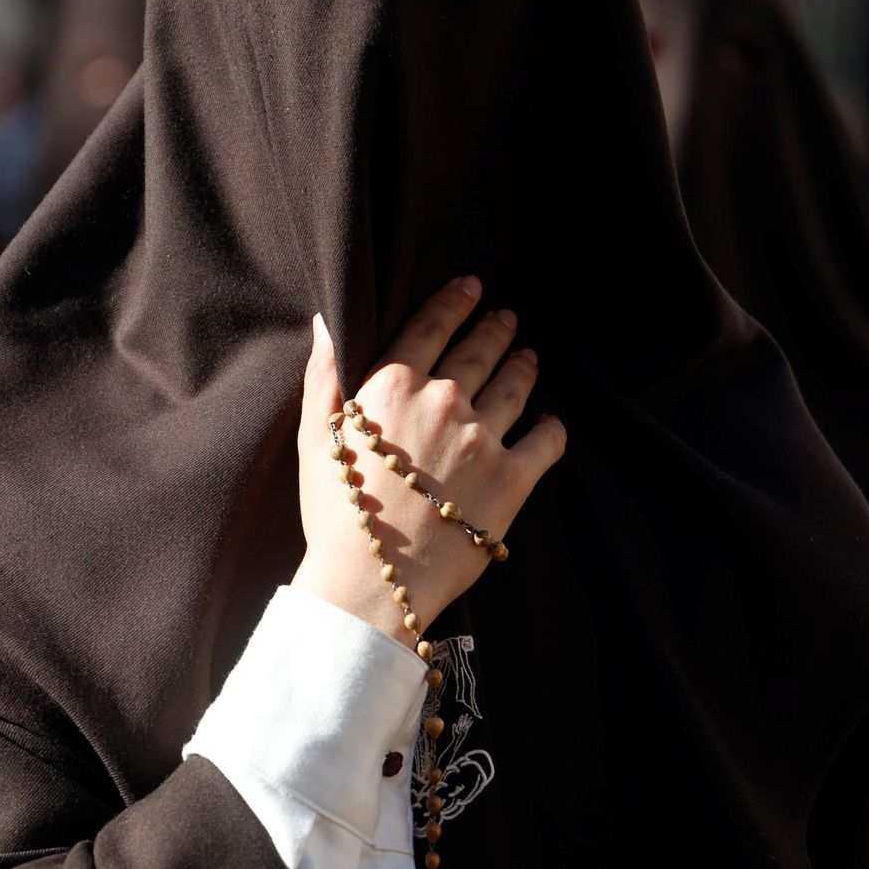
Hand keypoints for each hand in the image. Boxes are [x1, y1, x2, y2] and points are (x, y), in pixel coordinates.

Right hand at [291, 275, 566, 645]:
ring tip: (529, 358)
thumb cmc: (335, 512)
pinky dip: (553, 428)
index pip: (431, 327)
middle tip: (507, 319)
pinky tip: (552, 423)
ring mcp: (484, 438)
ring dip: (524, 367)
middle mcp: (444, 402)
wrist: (370, 581)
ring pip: (515, 387)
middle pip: (480, 351)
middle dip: (496, 330)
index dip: (453, 302)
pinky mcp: (514, 478)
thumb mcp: (316, 437)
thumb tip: (324, 321)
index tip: (471, 287)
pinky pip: (547, 441)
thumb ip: (324, 374)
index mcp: (394, 387)